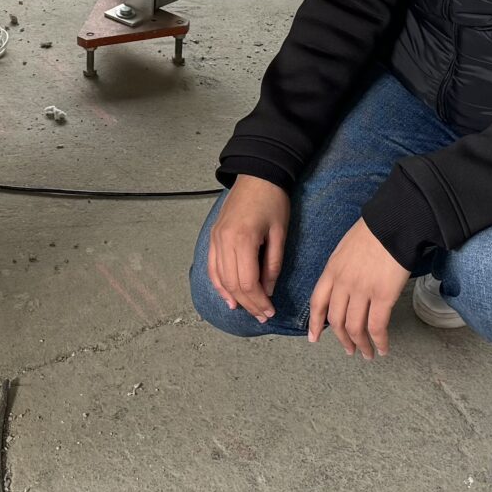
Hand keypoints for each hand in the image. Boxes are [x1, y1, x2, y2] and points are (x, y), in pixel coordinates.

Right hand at [205, 175, 291, 321]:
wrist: (257, 175)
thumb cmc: (273, 201)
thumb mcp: (280, 234)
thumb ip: (272, 265)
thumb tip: (267, 291)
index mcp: (243, 240)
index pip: (248, 282)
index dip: (259, 301)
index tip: (270, 312)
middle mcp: (224, 241)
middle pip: (233, 284)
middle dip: (248, 304)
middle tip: (262, 316)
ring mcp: (215, 239)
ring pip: (220, 278)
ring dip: (233, 298)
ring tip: (247, 311)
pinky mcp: (213, 236)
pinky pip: (212, 266)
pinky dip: (218, 284)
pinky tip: (228, 297)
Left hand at [307, 220, 405, 358]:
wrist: (394, 223)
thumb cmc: (374, 231)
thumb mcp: (346, 248)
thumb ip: (341, 269)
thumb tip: (345, 286)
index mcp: (332, 270)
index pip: (318, 303)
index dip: (315, 324)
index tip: (314, 338)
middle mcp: (343, 284)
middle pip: (336, 321)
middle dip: (342, 339)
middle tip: (349, 350)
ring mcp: (362, 291)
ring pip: (355, 327)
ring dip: (361, 345)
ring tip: (368, 354)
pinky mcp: (383, 297)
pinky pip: (377, 327)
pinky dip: (379, 341)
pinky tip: (383, 348)